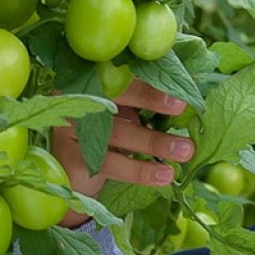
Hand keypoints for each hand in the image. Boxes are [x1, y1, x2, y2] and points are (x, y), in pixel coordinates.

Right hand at [52, 79, 196, 227]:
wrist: (78, 179)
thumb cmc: (109, 140)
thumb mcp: (127, 118)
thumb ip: (146, 104)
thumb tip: (186, 98)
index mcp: (91, 83)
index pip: (120, 74)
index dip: (148, 79)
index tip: (176, 88)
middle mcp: (75, 100)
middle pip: (113, 94)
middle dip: (149, 99)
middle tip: (180, 108)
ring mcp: (68, 128)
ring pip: (116, 133)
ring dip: (154, 142)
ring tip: (185, 151)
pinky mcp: (69, 157)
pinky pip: (110, 163)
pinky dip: (140, 170)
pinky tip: (164, 175)